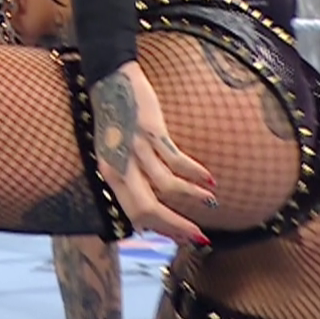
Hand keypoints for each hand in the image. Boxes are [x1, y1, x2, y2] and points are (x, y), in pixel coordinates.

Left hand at [88, 62, 215, 245]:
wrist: (110, 79)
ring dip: (192, 197)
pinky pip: (175, 160)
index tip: (181, 239)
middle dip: (176, 226)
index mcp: (110, 173)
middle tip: (200, 237)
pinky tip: (208, 179)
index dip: (159, 230)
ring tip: (210, 202)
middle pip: (147, 208)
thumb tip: (152, 206)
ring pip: (165, 187)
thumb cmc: (114, 118)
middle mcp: (120, 165)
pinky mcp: (151, 132)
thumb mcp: (114, 152)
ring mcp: (135, 149)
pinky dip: (194, 173)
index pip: (133, 214)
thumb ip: (129, 178)